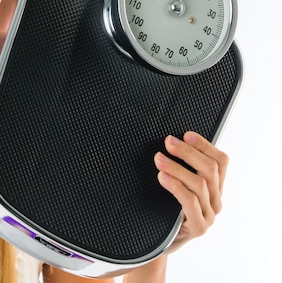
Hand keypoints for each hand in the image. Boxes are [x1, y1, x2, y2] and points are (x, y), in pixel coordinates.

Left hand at [154, 131, 228, 253]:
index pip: (220, 162)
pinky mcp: (199, 227)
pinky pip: (190, 201)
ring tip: (158, 159)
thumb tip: (167, 142)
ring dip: (177, 167)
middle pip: (210, 169)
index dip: (205, 145)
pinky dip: (176, 186)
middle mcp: (216, 201)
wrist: (157, 244)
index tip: (186, 134)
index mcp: (215, 188)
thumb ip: (179, 169)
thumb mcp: (175, 187)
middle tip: (168, 142)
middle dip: (188, 152)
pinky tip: (162, 177)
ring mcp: (209, 215)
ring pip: (199, 183)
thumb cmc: (164, 211)